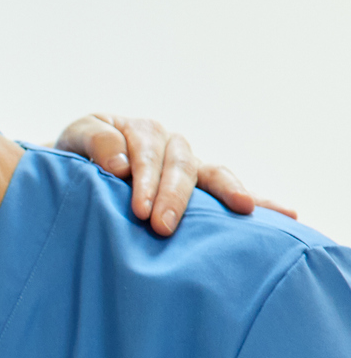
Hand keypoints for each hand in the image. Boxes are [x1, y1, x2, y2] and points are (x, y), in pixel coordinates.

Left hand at [55, 114, 296, 236]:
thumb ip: (94, 142)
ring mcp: (187, 164)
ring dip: (223, 191)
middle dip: (174, 195)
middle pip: (180, 164)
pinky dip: (258, 199)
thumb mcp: (74, 139)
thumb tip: (119, 164)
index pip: (147, 152)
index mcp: (139, 131)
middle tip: (162, 226)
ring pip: (210, 172)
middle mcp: (169, 144)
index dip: (145, 178)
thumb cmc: (72, 156)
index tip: (139, 209)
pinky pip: (228, 189)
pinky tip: (285, 214)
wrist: (74, 170)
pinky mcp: (198, 185)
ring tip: (243, 210)